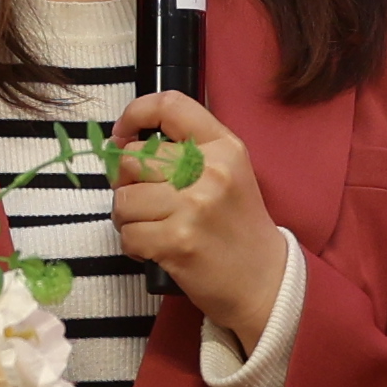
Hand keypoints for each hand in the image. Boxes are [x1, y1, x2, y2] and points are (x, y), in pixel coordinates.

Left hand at [111, 90, 283, 343]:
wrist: (264, 281)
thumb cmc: (237, 226)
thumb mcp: (228, 174)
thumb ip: (186, 152)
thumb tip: (122, 145)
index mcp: (223, 147)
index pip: (169, 105)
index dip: (135, 114)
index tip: (123, 135)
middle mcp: (210, 170)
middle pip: (133, 159)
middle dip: (125, 183)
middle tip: (141, 201)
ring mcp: (193, 206)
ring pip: (124, 199)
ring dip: (127, 218)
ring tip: (151, 228)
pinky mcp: (177, 242)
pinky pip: (128, 234)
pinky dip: (133, 245)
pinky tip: (155, 249)